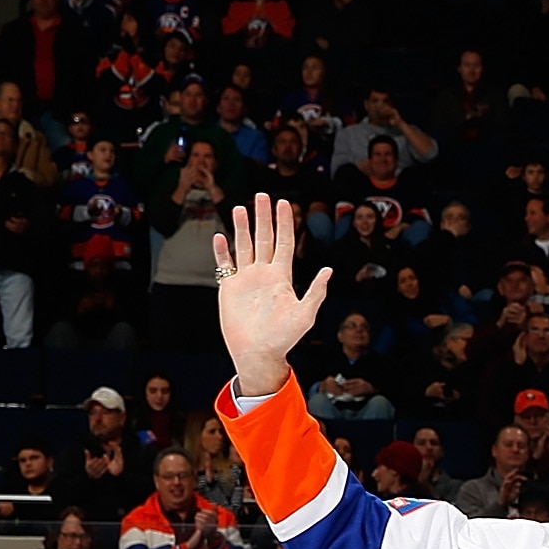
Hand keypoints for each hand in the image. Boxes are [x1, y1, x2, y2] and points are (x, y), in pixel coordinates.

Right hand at [212, 195, 332, 399]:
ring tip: (239, 208)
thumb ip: (316, 292)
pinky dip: (222, 251)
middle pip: (264, 238)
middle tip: (262, 195)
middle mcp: (264, 274)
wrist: (258, 353)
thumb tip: (329, 271)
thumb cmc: (284, 338)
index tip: (284, 203)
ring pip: (244, 246)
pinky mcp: (230, 288)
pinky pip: (225, 264)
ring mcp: (246, 280)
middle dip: (263, 217)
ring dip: (241, 227)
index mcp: (282, 277)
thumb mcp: (305, 315)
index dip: (284, 223)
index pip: (283, 243)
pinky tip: (219, 236)